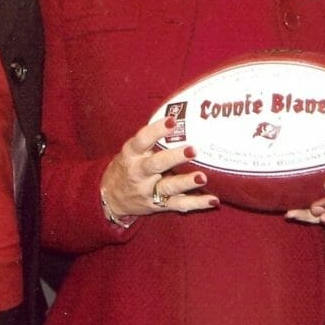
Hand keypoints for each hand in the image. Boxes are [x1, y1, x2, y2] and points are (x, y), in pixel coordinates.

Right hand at [101, 117, 219, 217]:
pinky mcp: (158, 205)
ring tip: (203, 177)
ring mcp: (148, 191)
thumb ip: (150, 140)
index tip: (173, 121)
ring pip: (169, 187)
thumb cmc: (127, 167)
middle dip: (174, 158)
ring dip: (186, 183)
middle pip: (155, 165)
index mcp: (131, 154)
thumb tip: (180, 119)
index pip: (142, 140)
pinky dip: (197, 203)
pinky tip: (213, 200)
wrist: (111, 198)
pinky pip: (179, 205)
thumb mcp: (131, 151)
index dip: (156, 130)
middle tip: (192, 150)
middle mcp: (138, 173)